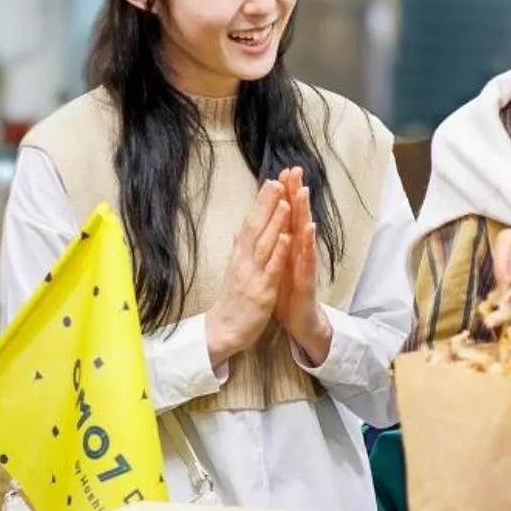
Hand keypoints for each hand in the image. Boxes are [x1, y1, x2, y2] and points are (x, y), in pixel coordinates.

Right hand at [206, 179, 290, 364]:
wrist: (224, 329)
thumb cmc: (233, 299)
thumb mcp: (235, 269)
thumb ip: (240, 248)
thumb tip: (241, 229)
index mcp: (240, 255)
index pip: (251, 222)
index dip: (261, 202)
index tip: (271, 181)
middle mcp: (244, 260)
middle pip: (256, 227)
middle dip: (267, 204)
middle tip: (278, 181)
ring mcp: (253, 275)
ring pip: (264, 244)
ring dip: (275, 222)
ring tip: (285, 201)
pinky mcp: (262, 291)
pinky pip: (271, 269)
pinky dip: (278, 252)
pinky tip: (286, 237)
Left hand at [272, 167, 330, 365]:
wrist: (300, 322)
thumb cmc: (288, 292)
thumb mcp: (277, 263)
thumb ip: (275, 243)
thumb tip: (267, 224)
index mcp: (289, 246)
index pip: (286, 215)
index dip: (284, 193)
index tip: (281, 171)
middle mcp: (299, 251)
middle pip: (297, 217)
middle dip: (296, 193)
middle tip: (295, 170)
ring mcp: (305, 263)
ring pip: (305, 234)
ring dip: (304, 212)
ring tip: (303, 191)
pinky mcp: (307, 279)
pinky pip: (307, 259)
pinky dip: (307, 244)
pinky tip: (308, 229)